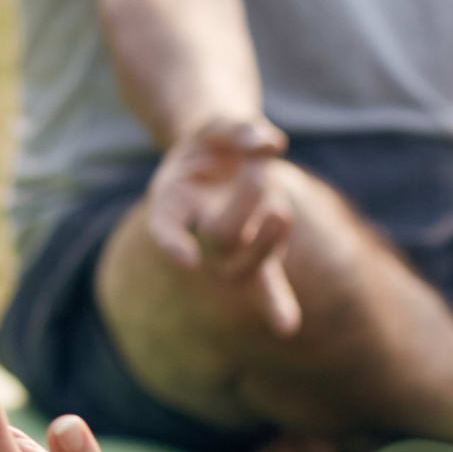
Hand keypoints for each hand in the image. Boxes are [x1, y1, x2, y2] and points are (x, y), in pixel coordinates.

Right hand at [144, 113, 303, 335]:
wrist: (218, 157)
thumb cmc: (212, 144)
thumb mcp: (218, 124)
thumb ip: (240, 129)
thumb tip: (271, 145)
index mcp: (174, 200)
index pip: (166, 226)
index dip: (174, 244)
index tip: (188, 260)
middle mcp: (199, 227)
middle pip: (223, 236)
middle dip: (246, 208)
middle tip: (259, 173)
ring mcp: (233, 244)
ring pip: (246, 263)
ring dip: (270, 241)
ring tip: (281, 210)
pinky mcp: (261, 252)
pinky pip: (265, 284)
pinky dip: (275, 303)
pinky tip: (286, 327)